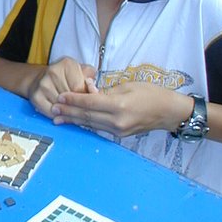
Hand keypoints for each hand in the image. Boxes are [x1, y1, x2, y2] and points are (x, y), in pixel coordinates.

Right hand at [28, 59, 96, 116]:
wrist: (41, 79)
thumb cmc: (66, 77)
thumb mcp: (81, 72)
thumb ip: (91, 78)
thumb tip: (95, 92)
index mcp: (67, 64)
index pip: (80, 87)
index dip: (86, 97)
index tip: (87, 100)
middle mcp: (53, 71)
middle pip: (71, 98)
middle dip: (77, 105)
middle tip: (80, 107)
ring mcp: (43, 85)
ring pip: (62, 107)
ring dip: (68, 111)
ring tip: (71, 109)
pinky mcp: (36, 97)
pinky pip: (51, 113)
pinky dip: (58, 116)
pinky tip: (61, 112)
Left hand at [50, 80, 193, 135]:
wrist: (169, 112)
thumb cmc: (151, 94)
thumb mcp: (128, 86)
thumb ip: (105, 90)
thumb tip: (88, 90)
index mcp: (119, 106)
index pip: (90, 103)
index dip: (73, 100)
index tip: (60, 97)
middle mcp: (117, 121)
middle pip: (87, 117)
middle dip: (68, 112)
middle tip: (53, 110)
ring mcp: (118, 130)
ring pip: (90, 124)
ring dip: (74, 121)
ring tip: (59, 118)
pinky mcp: (119, 135)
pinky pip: (99, 128)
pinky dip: (86, 124)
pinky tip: (76, 122)